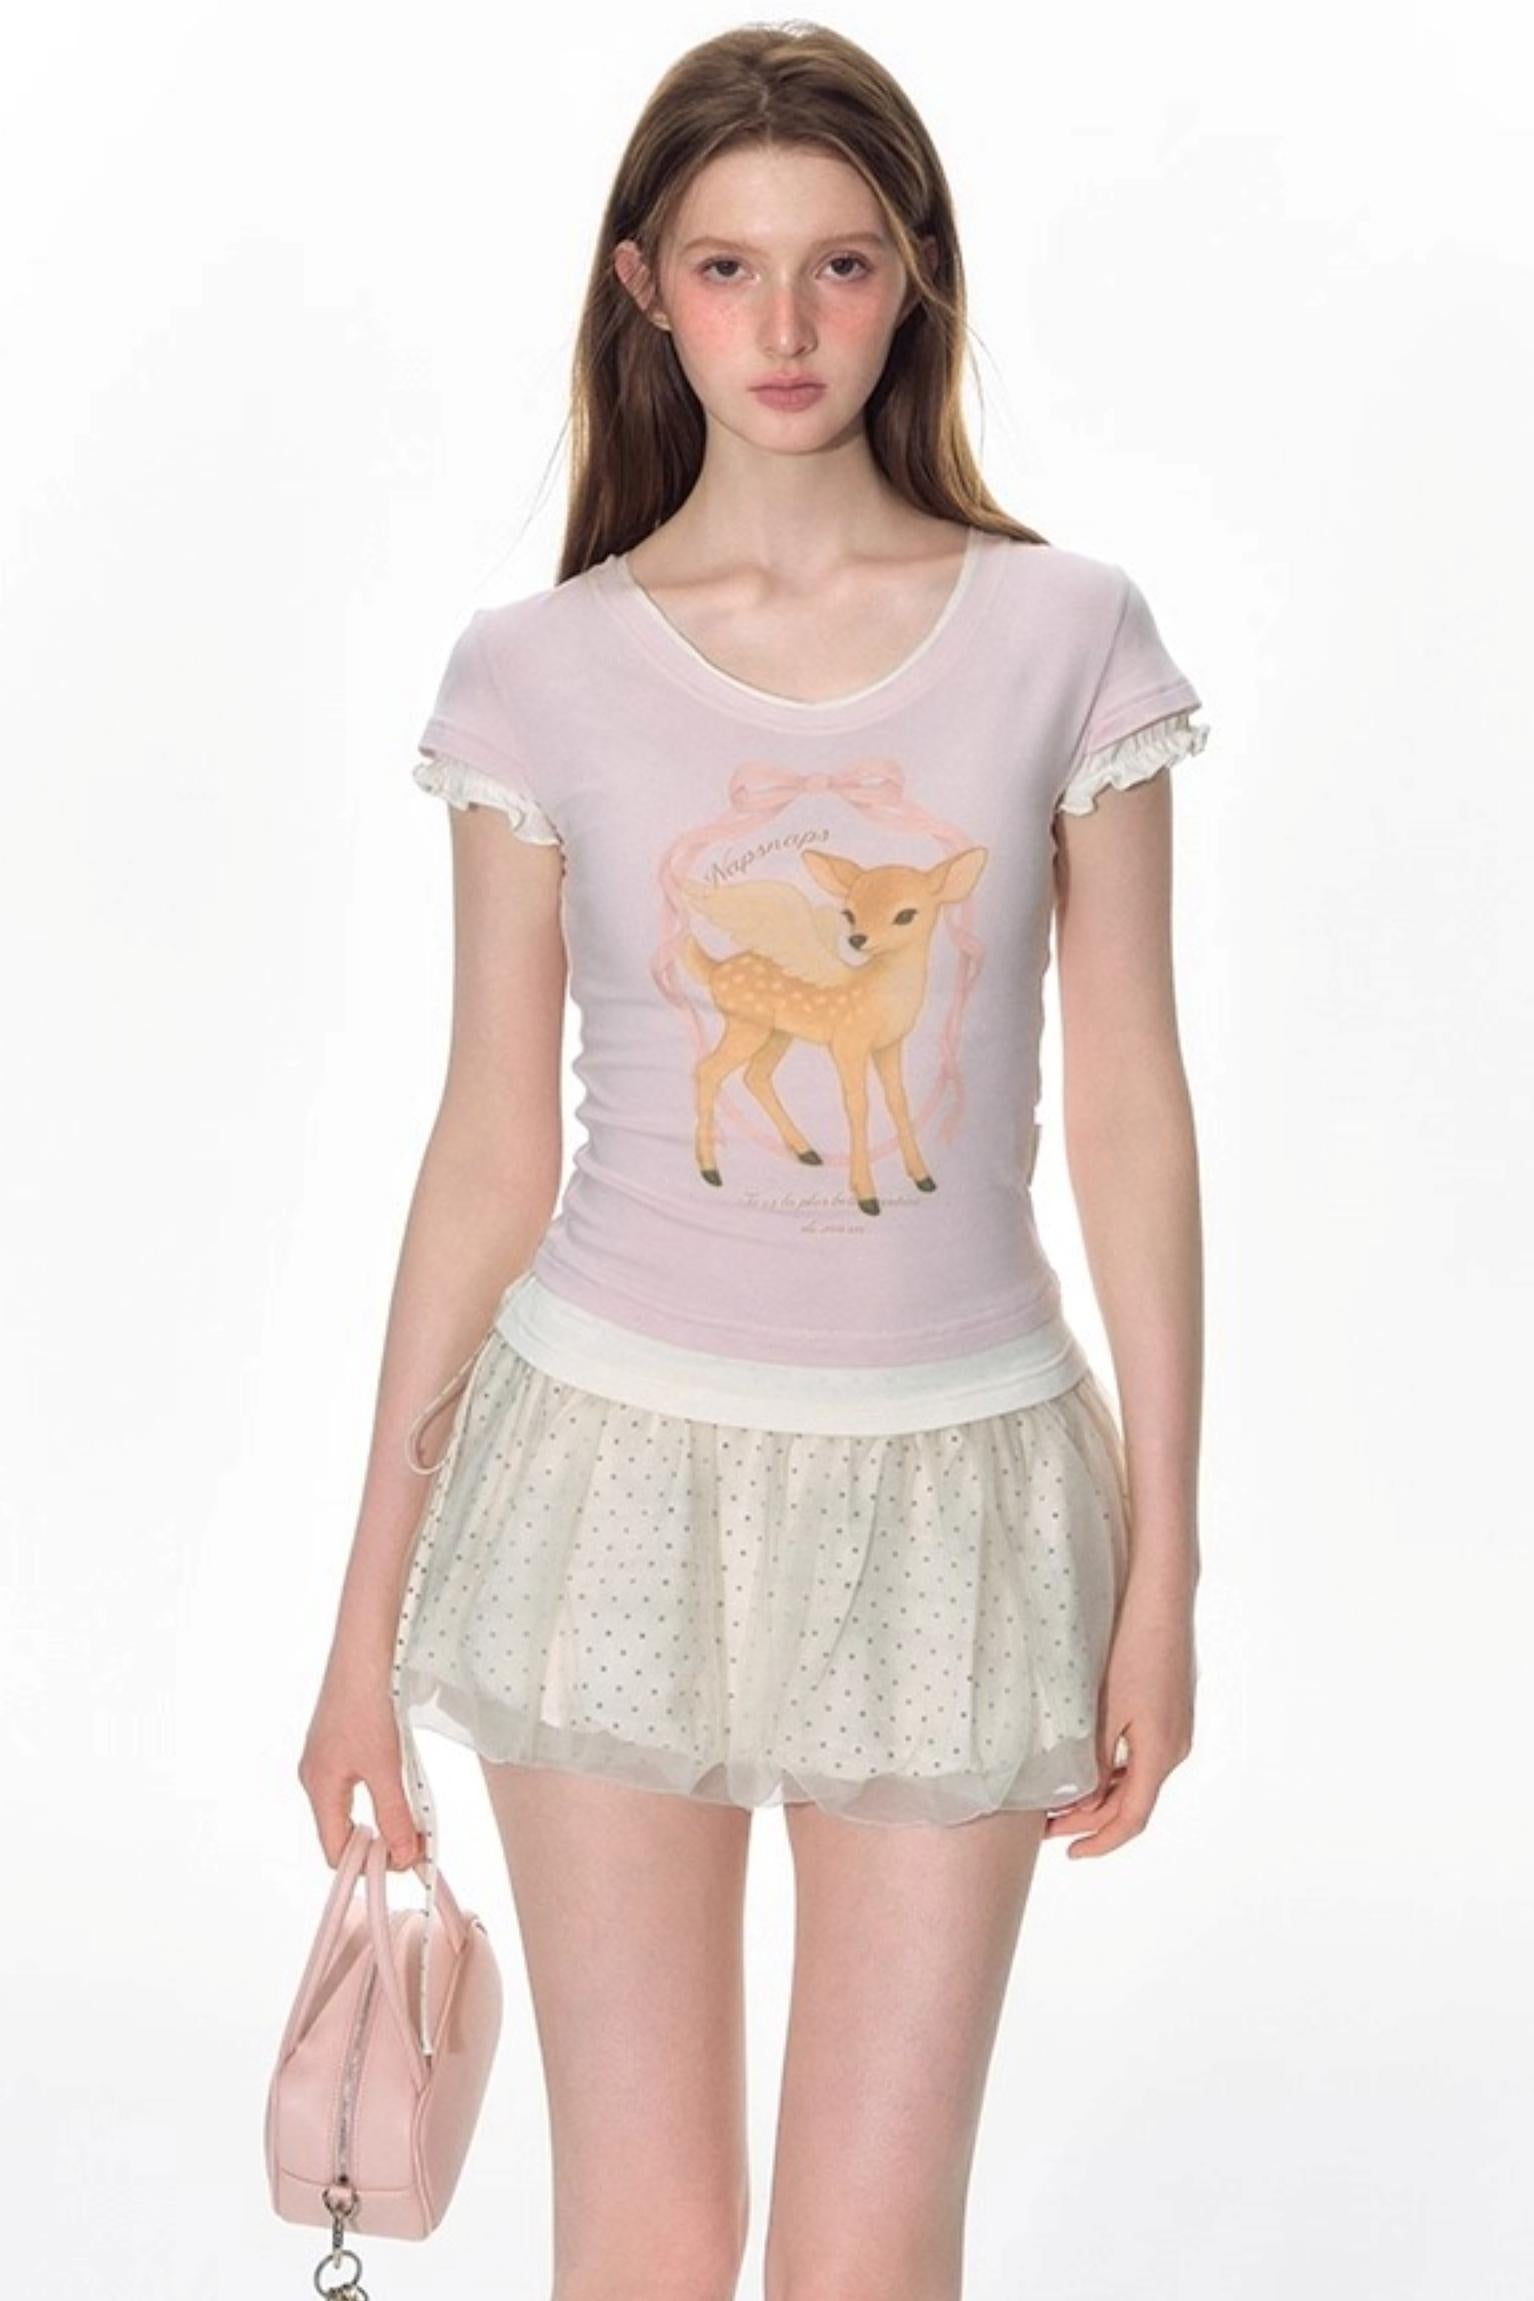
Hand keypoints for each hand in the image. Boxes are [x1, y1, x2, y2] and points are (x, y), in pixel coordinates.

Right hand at [297, 1660, 424, 1871]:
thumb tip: (404, 1860)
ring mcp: (327, 1757)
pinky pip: (358, 1781)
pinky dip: (383, 1791)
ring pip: (354, 1805)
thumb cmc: (367, 1702)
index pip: (335, 1851)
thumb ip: (395, 1815)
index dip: (368, 1864)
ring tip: (417, 1815)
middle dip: (380, 1841)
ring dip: (385, 1815)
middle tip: (418, 1841)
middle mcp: (316, 1776)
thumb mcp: (386, 1766)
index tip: (405, 1863)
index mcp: (318, 1787)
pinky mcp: (341, 1740)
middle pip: (343, 1831)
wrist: (364, 1646)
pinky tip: (405, 1782)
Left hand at [1042, 1581, 1195, 1856]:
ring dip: (1101, 1795)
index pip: (1131, 1819)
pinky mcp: (1170, 1713)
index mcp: (1160, 1753)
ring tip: (1058, 1798)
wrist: (1161, 1601)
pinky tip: (1086, 1766)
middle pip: (1132, 1802)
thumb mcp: (1105, 1709)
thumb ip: (1096, 1760)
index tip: (1069, 1852)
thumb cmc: (1132, 1648)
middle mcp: (1174, 1749)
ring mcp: (1176, 1731)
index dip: (1100, 1842)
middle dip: (1090, 1819)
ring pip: (1136, 1781)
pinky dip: (1114, 1772)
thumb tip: (1084, 1800)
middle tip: (1046, 1824)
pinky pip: (1141, 1758)